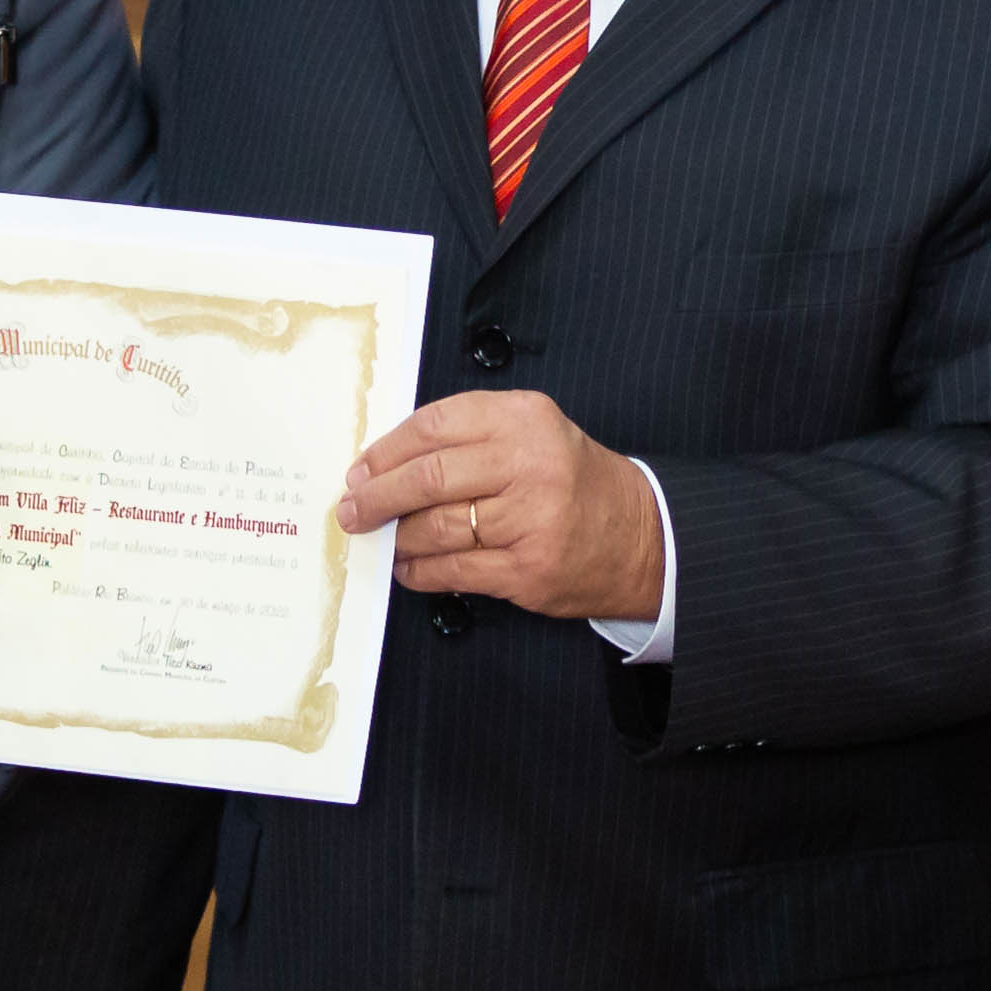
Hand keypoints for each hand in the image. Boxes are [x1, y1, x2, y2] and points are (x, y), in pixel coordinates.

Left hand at [339, 390, 662, 621]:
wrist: (639, 535)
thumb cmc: (572, 481)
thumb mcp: (533, 433)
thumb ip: (471, 436)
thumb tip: (387, 463)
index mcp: (525, 419)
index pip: (434, 425)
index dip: (386, 450)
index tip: (360, 469)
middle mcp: (529, 463)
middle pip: (428, 477)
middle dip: (377, 497)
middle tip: (351, 509)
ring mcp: (530, 519)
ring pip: (434, 527)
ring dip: (396, 537)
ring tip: (381, 539)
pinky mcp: (527, 569)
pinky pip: (453, 570)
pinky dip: (418, 571)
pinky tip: (407, 566)